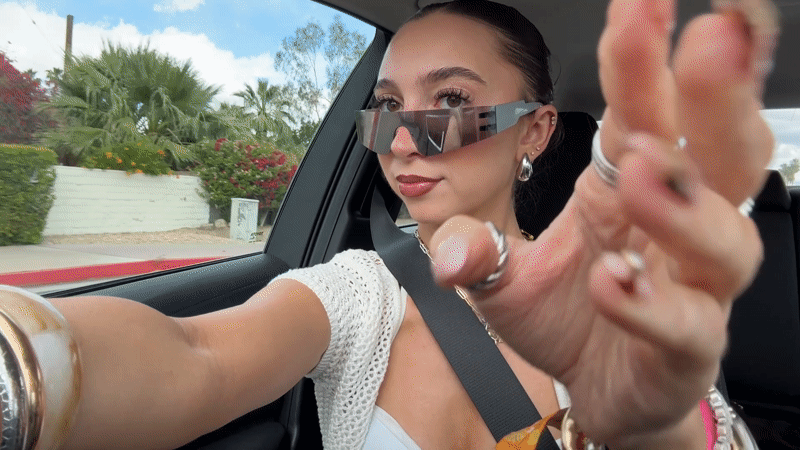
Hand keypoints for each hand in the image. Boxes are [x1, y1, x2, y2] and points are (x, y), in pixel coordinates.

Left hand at [428, 0, 777, 445]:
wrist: (599, 389)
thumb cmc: (568, 319)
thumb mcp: (502, 280)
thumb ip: (475, 253)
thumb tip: (448, 250)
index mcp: (626, 191)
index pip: (643, 115)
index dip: (643, 61)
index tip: (641, 3)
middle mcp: (674, 229)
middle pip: (720, 155)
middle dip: (715, 95)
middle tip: (708, 39)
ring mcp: (691, 288)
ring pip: (724, 236)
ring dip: (684, 198)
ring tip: (638, 168)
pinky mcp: (688, 347)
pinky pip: (684, 321)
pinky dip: (648, 301)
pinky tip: (611, 280)